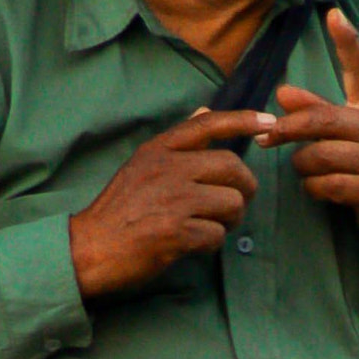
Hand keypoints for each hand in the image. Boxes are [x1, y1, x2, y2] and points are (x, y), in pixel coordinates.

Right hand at [69, 108, 272, 299]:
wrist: (89, 248)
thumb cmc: (118, 210)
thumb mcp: (141, 165)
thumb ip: (176, 142)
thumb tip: (205, 111)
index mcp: (159, 150)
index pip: (208, 125)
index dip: (242, 120)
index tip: (269, 122)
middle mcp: (168, 168)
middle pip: (232, 167)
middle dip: (244, 187)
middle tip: (236, 202)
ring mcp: (173, 200)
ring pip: (231, 202)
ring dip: (229, 219)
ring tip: (211, 225)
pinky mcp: (177, 232)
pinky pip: (217, 234)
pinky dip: (212, 242)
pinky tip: (194, 244)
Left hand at [256, 6, 358, 267]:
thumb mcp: (352, 130)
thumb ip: (318, 111)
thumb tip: (282, 93)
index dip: (348, 43)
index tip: (334, 14)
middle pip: (320, 120)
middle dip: (287, 129)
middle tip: (266, 137)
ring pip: (318, 156)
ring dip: (302, 166)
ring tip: (308, 170)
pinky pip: (327, 185)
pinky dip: (314, 188)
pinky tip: (319, 188)